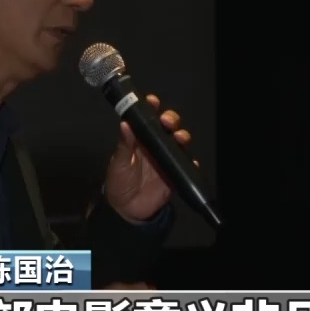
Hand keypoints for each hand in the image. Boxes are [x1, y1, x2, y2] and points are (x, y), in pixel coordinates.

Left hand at [104, 94, 193, 221]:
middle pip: (167, 127)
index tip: (152, 101)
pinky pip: (186, 165)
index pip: (146, 119)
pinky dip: (191, 163)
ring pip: (178, 142)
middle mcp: (154, 145)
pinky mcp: (174, 173)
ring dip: (182, 136)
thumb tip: (124, 124)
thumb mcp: (118, 163)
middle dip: (170, 119)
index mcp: (139, 139)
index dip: (150, 108)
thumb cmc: (119, 182)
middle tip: (167, 121)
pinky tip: (191, 161)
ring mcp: (165, 158)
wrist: (127, 209)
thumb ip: (123, 145)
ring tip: (179, 138)